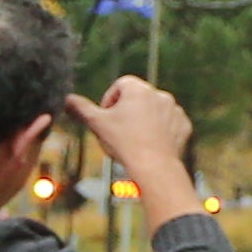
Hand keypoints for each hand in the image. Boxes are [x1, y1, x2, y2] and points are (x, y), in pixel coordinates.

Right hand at [67, 75, 209, 226]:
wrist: (154, 166)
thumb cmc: (124, 143)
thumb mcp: (97, 124)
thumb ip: (81, 108)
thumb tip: (67, 99)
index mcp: (138, 89)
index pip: (120, 85)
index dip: (110, 100)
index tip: (107, 117)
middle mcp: (160, 94)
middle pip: (138, 98)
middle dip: (127, 111)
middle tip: (118, 131)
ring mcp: (175, 110)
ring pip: (154, 110)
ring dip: (144, 120)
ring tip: (135, 140)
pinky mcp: (184, 125)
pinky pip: (170, 123)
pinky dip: (161, 131)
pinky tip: (150, 144)